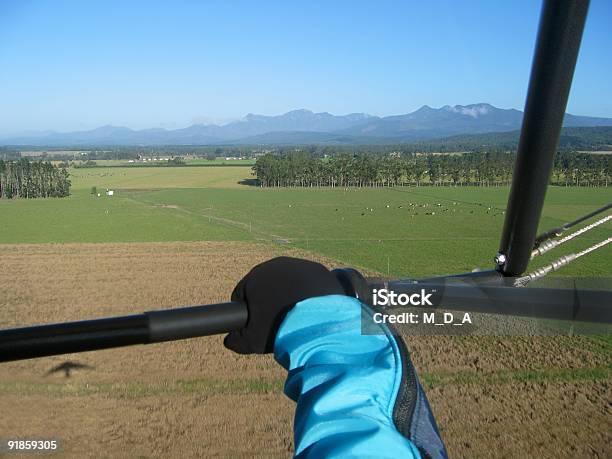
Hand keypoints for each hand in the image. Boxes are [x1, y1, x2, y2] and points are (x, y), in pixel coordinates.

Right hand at [224, 256, 344, 353]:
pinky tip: (312, 309)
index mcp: (255, 277)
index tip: (256, 324)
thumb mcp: (252, 341)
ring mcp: (299, 265)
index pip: (243, 293)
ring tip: (296, 316)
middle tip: (278, 321)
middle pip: (267, 285)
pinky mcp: (318, 270)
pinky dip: (310, 293)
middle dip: (269, 300)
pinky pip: (309, 282)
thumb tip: (230, 340)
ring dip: (290, 295)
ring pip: (289, 282)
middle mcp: (276, 265)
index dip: (247, 310)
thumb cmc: (280, 328)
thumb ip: (236, 341)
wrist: (318, 322)